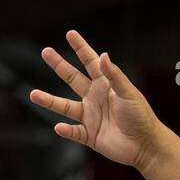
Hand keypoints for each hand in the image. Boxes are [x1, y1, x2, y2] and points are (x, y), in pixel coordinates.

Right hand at [30, 30, 162, 168]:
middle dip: (59, 65)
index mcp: (105, 86)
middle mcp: (95, 98)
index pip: (90, 63)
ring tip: (33, 94)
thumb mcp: (129, 94)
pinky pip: (73, 132)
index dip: (80, 48)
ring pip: (65, 106)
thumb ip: (115, 76)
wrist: (147, 146)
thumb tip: (102, 55)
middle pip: (72, 79)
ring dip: (49, 101)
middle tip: (46, 52)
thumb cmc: (141, 117)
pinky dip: (66, 130)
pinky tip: (59, 127)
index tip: (70, 34)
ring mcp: (91, 116)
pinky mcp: (90, 135)